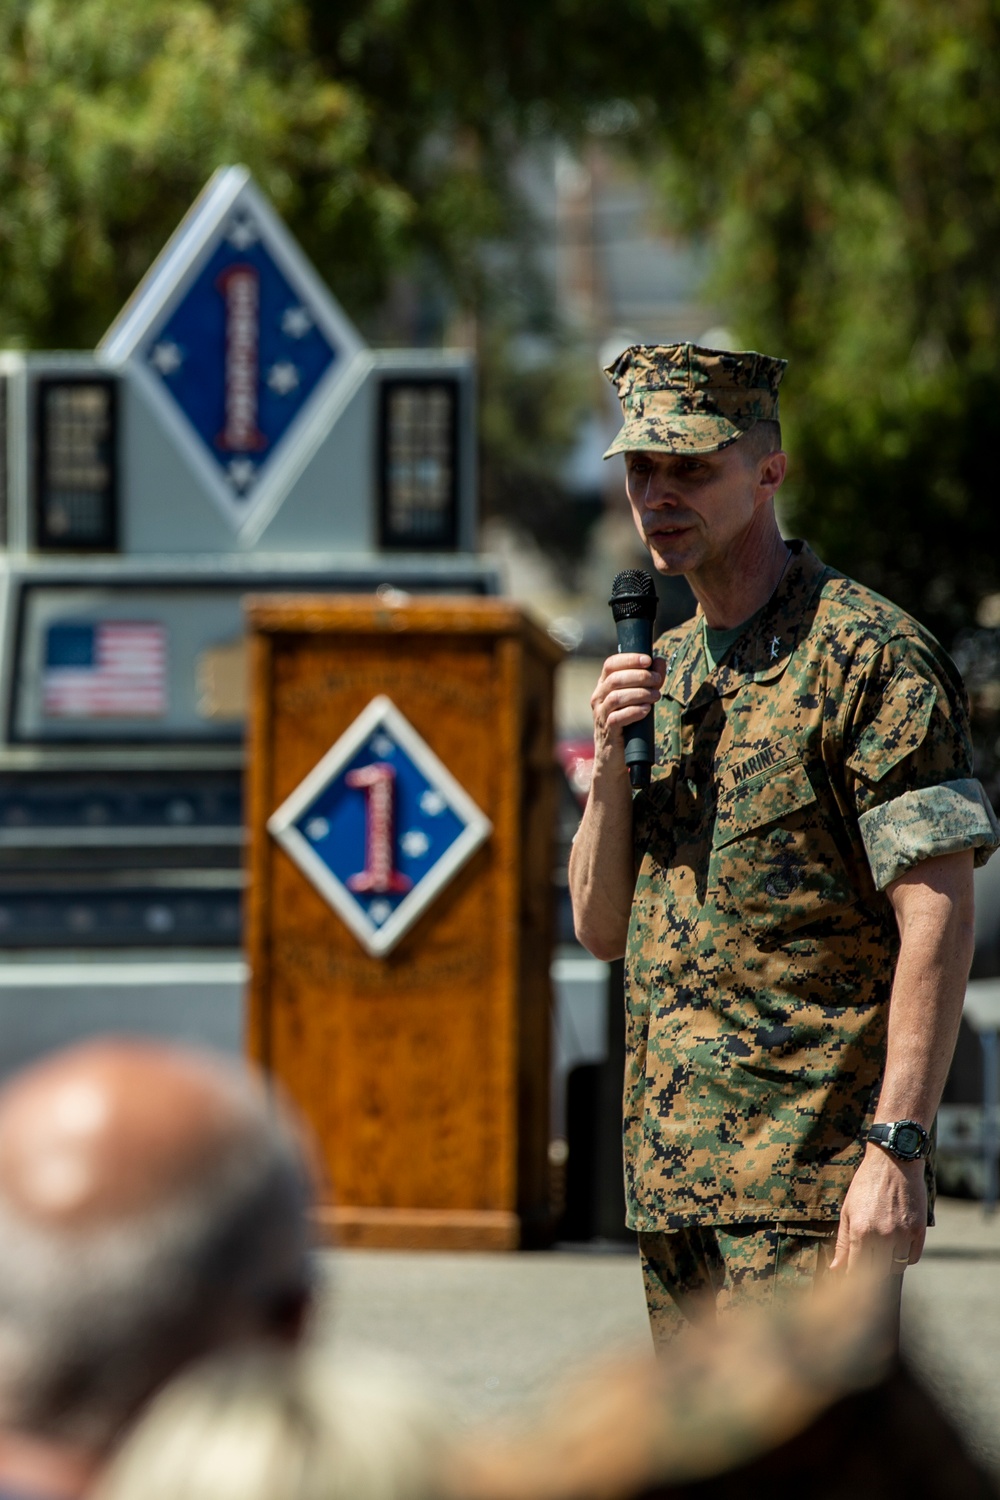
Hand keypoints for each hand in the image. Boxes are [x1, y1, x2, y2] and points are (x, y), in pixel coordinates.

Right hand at [590, 653, 665, 774]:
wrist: (613, 757)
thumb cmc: (627, 725)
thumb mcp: (636, 699)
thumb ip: (648, 680)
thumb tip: (660, 661)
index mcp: (603, 686)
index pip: (610, 664)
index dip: (629, 659)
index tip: (648, 660)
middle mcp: (598, 698)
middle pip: (615, 679)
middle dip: (640, 676)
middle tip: (657, 680)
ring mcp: (600, 715)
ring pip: (616, 697)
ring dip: (639, 694)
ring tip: (656, 696)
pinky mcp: (607, 731)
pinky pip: (617, 718)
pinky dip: (634, 712)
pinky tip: (646, 710)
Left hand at [830, 1144, 926, 1276]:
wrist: (893, 1162)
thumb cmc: (866, 1185)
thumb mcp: (848, 1211)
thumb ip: (843, 1242)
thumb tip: (835, 1268)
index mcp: (861, 1231)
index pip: (857, 1269)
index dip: (853, 1276)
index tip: (852, 1276)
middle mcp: (883, 1236)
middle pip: (878, 1272)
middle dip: (871, 1271)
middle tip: (868, 1263)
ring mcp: (903, 1234)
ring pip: (897, 1266)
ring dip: (889, 1264)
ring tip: (882, 1250)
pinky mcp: (919, 1230)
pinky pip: (913, 1257)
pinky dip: (905, 1257)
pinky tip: (897, 1245)